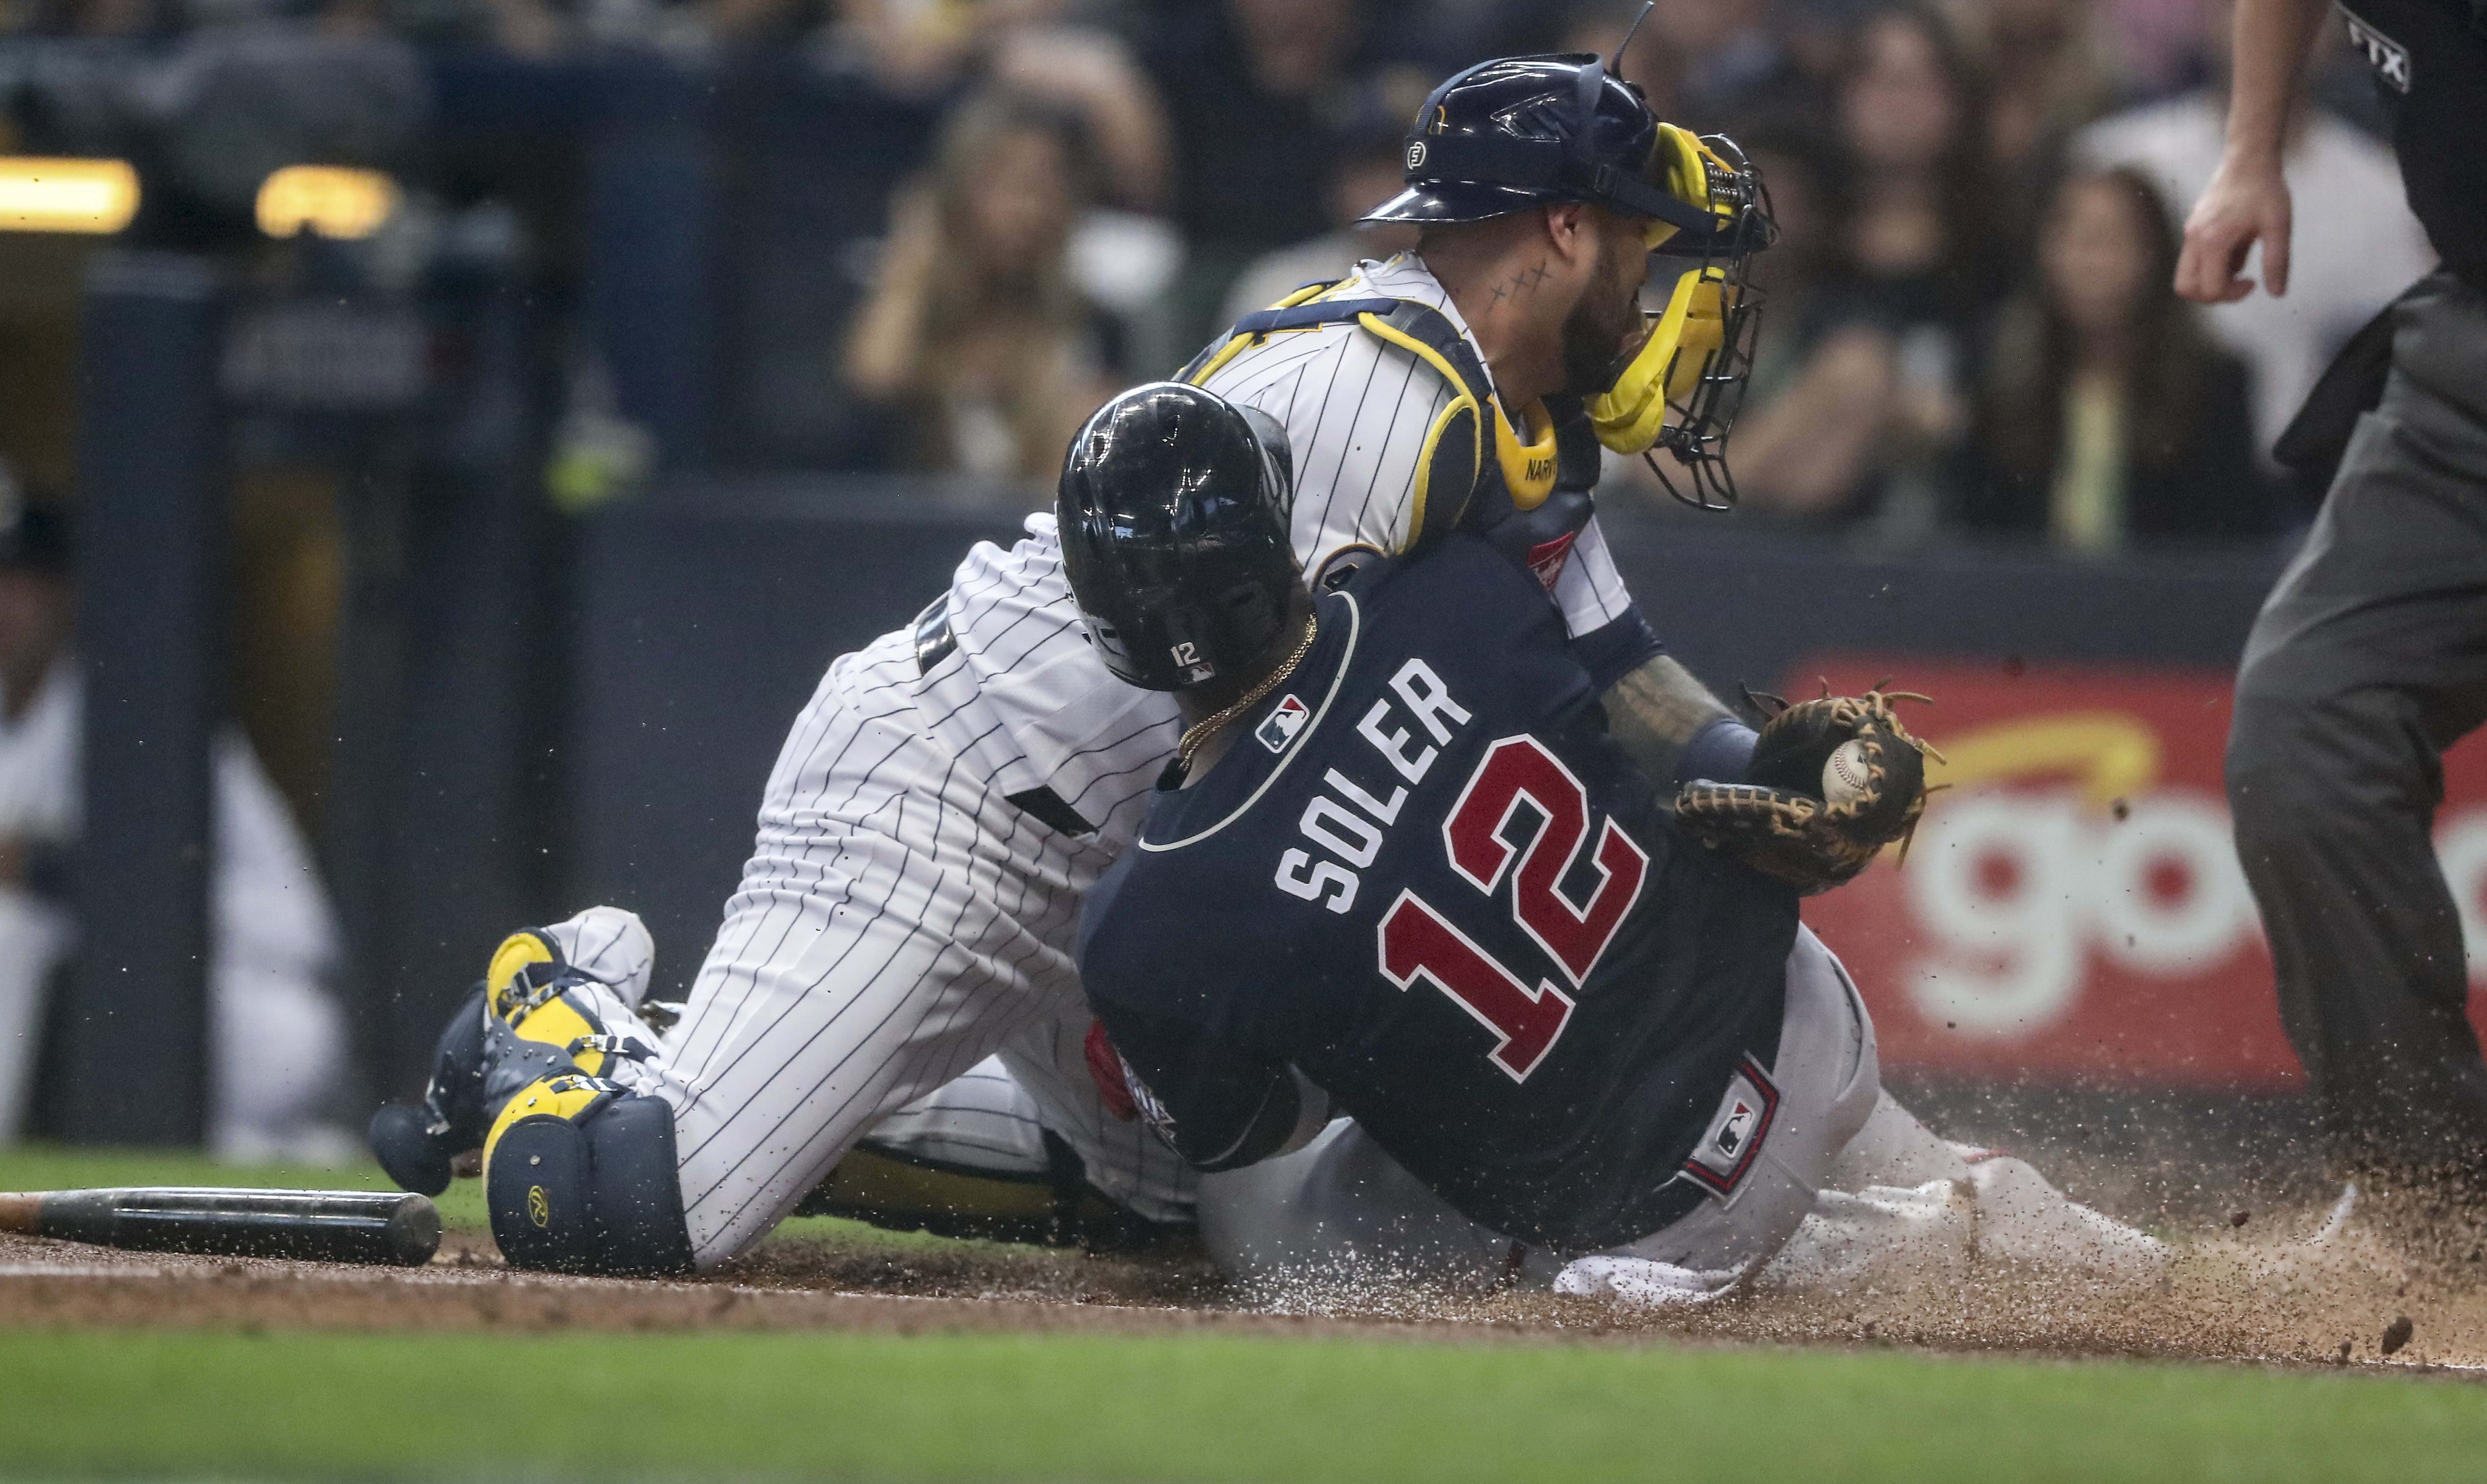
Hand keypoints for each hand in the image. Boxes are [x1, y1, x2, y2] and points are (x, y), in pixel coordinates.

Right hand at [2178, 154, 2292, 302]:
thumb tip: (2277, 293)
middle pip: (2186, 288)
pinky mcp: (2191, 229)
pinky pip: (2192, 261)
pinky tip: (2235, 251)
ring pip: (2185, 277)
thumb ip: (2277, 262)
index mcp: (2214, 240)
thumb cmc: (2266, 190)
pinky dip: (2209, 267)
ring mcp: (2189, 234)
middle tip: (2239, 283)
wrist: (2248, 160)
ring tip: (2238, 267)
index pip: (2211, 288)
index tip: (2253, 282)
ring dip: (2209, 282)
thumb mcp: (2278, 227)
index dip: (2233, 295)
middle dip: (2213, 295)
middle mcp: (2194, 239)